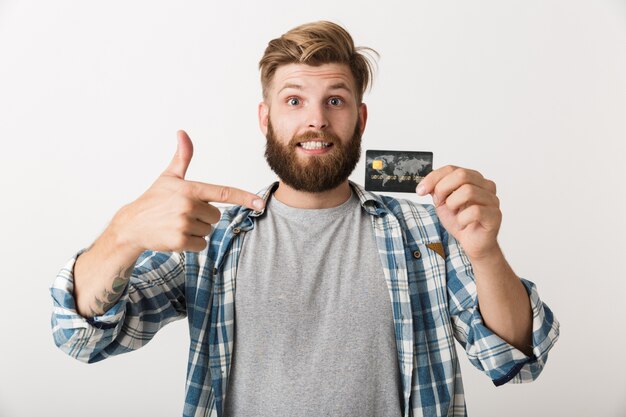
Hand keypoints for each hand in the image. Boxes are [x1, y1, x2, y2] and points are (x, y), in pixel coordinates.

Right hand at [112, 130, 264, 252]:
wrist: (132, 225)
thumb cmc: (153, 199)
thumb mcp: (168, 177)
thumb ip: (182, 157)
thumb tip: (182, 133)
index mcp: (190, 189)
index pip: (223, 193)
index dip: (244, 198)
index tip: (260, 203)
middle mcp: (188, 205)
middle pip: (216, 216)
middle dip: (203, 217)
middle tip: (183, 214)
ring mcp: (184, 224)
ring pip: (208, 231)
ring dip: (196, 230)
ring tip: (177, 224)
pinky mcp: (180, 241)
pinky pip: (201, 244)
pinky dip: (192, 243)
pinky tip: (176, 236)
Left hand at [416, 165, 500, 259]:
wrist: (473, 243)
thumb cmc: (461, 221)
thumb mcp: (443, 202)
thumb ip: (436, 189)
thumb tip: (426, 183)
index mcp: (474, 179)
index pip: (452, 169)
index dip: (433, 178)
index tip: (420, 190)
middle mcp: (486, 186)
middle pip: (462, 175)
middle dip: (443, 189)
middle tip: (439, 202)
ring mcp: (492, 200)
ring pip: (468, 191)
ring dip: (453, 204)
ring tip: (454, 213)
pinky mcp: (495, 215)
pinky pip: (475, 211)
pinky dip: (462, 219)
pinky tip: (462, 224)